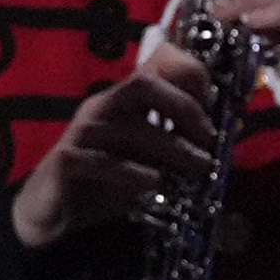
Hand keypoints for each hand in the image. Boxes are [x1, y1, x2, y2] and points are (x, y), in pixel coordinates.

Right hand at [9, 63, 218, 249]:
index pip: (156, 67)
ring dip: (173, 147)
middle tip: (209, 137)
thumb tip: (227, 140)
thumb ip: (178, 146)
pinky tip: (155, 183)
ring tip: (198, 167)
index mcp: (122, 102)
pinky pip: (102, 161)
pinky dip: (134, 172)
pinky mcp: (67, 162)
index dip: (190, 76)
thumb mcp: (148, 161)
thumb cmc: (105, 182)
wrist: (53, 213)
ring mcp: (82, 133)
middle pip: (144, 83)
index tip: (216, 105)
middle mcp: (102, 108)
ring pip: (131, 127)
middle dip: (184, 106)